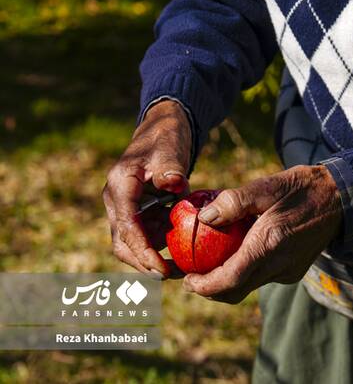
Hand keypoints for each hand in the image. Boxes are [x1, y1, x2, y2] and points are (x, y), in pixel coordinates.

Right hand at [103, 100, 191, 277]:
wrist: (162, 129)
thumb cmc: (166, 138)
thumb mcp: (169, 150)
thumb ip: (170, 169)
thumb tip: (174, 185)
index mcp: (120, 186)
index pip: (128, 227)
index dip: (143, 251)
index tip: (162, 269)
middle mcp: (117, 200)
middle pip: (123, 242)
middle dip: (143, 262)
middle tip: (170, 275)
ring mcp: (126, 206)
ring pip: (133, 241)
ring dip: (153, 254)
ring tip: (181, 265)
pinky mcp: (137, 210)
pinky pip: (145, 233)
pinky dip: (160, 242)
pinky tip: (182, 247)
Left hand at [182, 165, 341, 302]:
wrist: (341, 198)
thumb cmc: (302, 188)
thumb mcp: (266, 186)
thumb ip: (232, 202)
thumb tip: (203, 218)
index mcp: (269, 245)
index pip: (229, 281)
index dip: (203, 286)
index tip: (186, 279)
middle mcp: (279, 265)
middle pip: (235, 291)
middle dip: (209, 289)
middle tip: (190, 275)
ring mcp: (288, 271)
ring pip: (248, 286)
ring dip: (227, 280)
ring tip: (210, 261)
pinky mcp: (294, 271)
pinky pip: (262, 278)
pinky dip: (245, 272)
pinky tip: (238, 252)